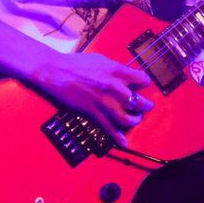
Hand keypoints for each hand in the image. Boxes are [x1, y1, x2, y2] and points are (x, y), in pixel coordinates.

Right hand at [28, 50, 152, 145]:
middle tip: (147, 106)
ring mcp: (103, 100)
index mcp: (116, 71)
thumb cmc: (76, 63)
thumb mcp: (101, 59)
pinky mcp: (92, 111)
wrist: (56, 71)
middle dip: (146, 106)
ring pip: (126, 117)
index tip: (142, 86)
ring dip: (135, 120)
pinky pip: (108, 126)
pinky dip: (117, 136)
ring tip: (136, 119)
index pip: (143, 79)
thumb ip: (115, 69)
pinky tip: (123, 142)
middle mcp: (113, 86)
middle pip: (139, 101)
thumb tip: (124, 74)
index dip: (145, 83)